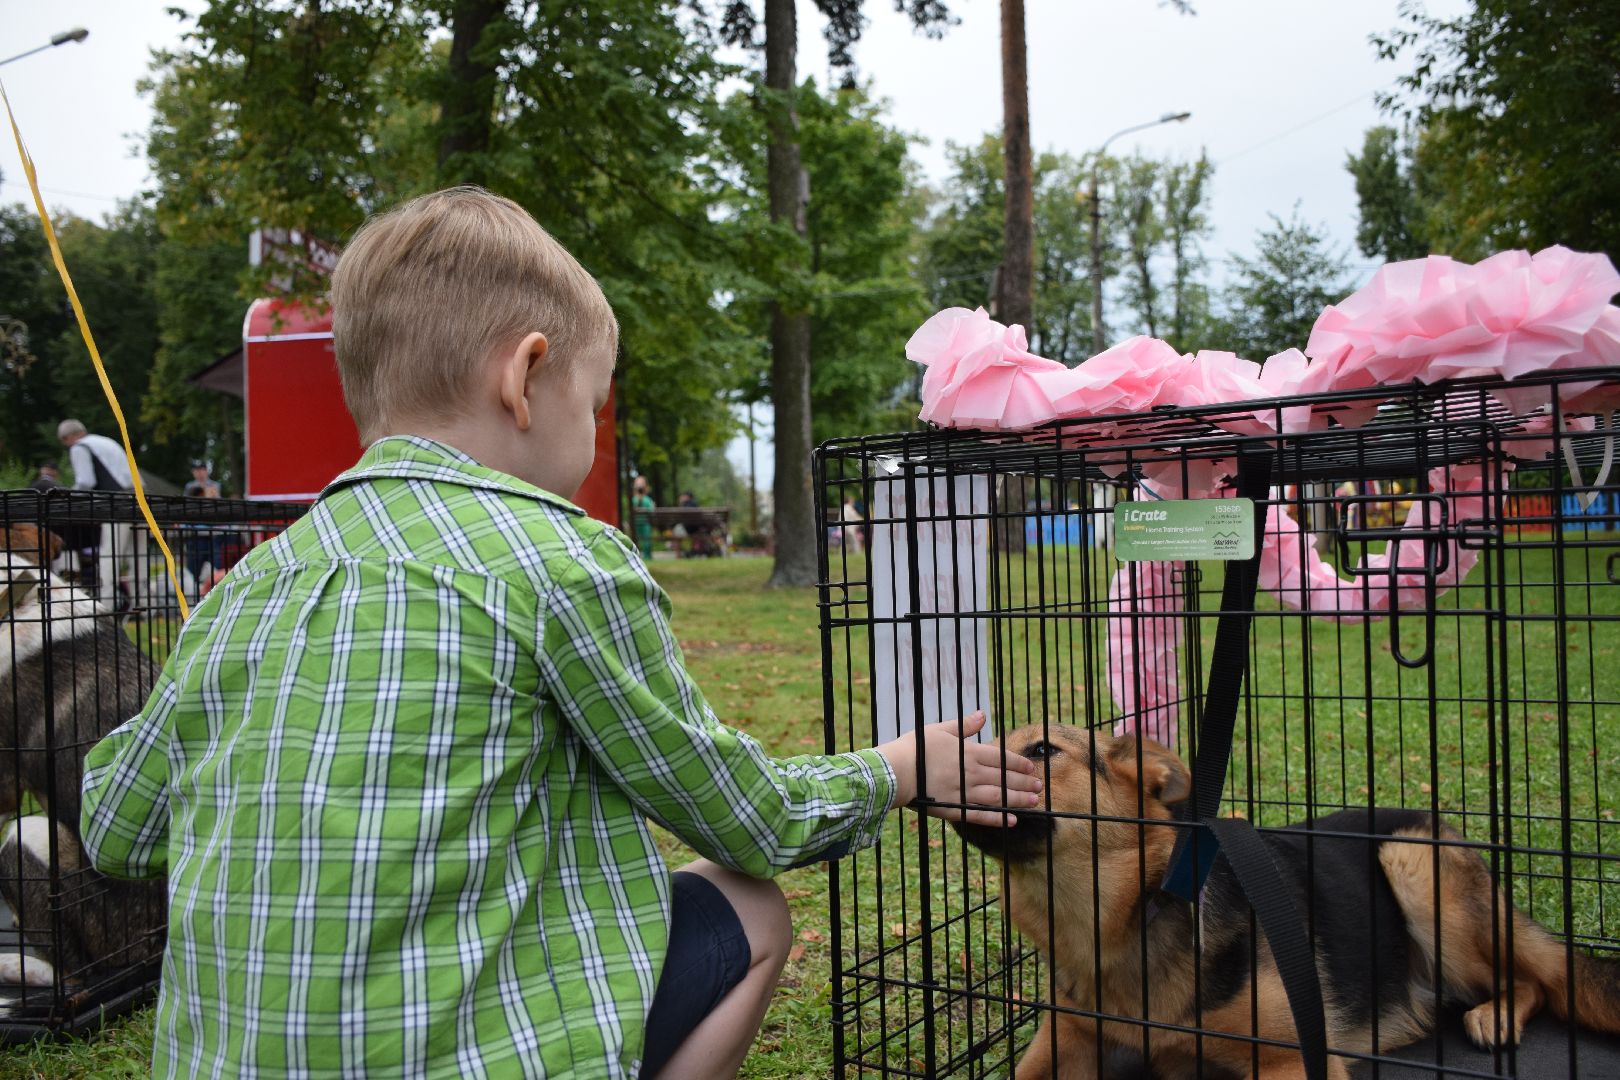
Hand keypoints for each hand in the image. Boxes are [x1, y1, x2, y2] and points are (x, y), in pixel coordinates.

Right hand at [876, 711, 1041, 826]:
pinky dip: (997, 818)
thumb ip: (964, 725)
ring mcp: (964, 792)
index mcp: (968, 752)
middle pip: (1003, 778)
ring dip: (1017, 799)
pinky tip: (1012, 821)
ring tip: (1033, 802)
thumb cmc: (916, 748)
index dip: (1018, 764)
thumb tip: (983, 715)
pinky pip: (980, 815)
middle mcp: (970, 773)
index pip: (1000, 758)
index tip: (1031, 768)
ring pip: (997, 796)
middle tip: (1040, 786)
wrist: (896, 771)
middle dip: (1024, 782)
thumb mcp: (940, 729)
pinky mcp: (954, 809)